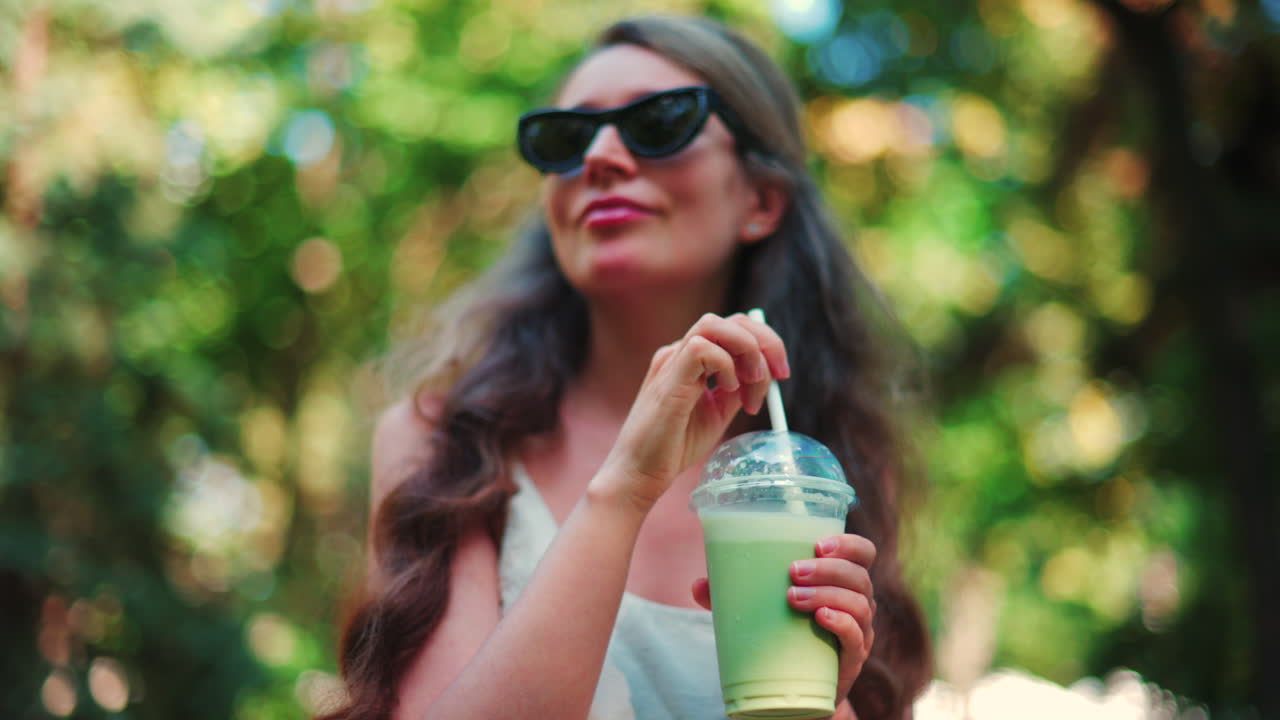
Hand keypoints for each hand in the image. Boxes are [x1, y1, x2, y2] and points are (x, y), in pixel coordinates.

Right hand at [594, 312, 788, 513]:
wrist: (642, 472)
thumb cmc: (674, 446)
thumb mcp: (718, 412)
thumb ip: (738, 390)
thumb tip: (767, 376)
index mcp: (691, 358)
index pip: (735, 328)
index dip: (766, 343)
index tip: (781, 374)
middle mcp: (680, 352)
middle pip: (731, 320)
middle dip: (765, 342)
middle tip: (779, 375)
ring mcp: (671, 361)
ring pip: (714, 324)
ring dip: (747, 350)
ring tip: (751, 384)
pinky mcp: (668, 377)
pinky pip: (701, 348)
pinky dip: (725, 365)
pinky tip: (727, 391)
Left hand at [691, 534, 876, 712]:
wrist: (797, 690)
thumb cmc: (784, 637)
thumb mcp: (760, 611)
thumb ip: (731, 596)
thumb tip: (697, 585)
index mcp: (842, 581)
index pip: (862, 553)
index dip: (848, 544)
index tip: (819, 543)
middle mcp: (858, 602)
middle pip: (859, 575)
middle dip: (828, 569)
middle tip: (793, 571)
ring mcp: (859, 631)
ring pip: (859, 603)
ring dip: (827, 594)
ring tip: (792, 597)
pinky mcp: (852, 658)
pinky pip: (855, 636)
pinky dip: (841, 623)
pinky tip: (821, 618)